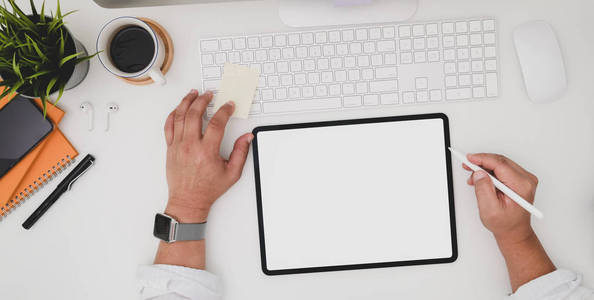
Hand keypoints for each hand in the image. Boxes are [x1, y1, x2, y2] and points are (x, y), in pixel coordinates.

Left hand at [163, 89, 252, 221]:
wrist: (188, 200)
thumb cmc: (208, 189)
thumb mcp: (232, 173)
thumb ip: (241, 153)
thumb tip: (247, 137)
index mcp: (207, 152)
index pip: (216, 123)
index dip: (224, 111)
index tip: (228, 106)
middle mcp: (190, 146)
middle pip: (195, 114)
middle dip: (203, 100)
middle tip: (209, 95)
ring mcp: (178, 146)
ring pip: (180, 117)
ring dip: (187, 102)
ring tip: (193, 94)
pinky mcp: (170, 148)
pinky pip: (168, 126)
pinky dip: (173, 114)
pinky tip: (179, 108)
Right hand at [464, 153, 538, 243]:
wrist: (514, 231)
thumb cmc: (506, 224)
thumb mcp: (490, 209)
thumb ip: (484, 189)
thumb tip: (479, 173)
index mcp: (521, 186)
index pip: (500, 164)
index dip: (482, 159)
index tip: (469, 158)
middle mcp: (526, 180)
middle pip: (500, 161)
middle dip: (481, 162)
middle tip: (467, 165)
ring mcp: (524, 178)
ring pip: (500, 163)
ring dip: (484, 167)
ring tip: (473, 177)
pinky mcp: (519, 179)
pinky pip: (502, 168)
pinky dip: (490, 171)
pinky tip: (481, 178)